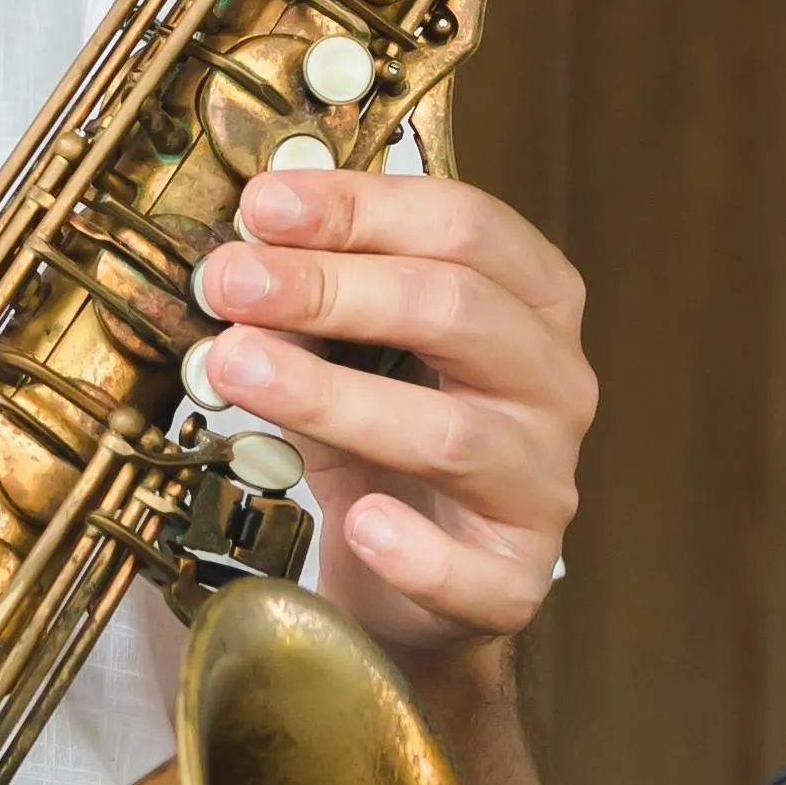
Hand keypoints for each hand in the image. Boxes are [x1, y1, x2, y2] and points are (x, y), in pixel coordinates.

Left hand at [188, 162, 591, 672]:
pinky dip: (411, 548)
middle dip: (330, 289)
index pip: (464, 226)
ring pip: (450, 434)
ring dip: (331, 397)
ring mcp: (544, 483)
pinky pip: (470, 569)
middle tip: (230, 283)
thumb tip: (241, 259)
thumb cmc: (384, 439)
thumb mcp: (347, 352)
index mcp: (532, 301)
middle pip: (457, 312)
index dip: (361, 207)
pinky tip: (356, 523)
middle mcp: (555, 384)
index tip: (262, 205)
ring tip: (236, 369)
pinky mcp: (516, 579)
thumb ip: (311, 304)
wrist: (407, 576)